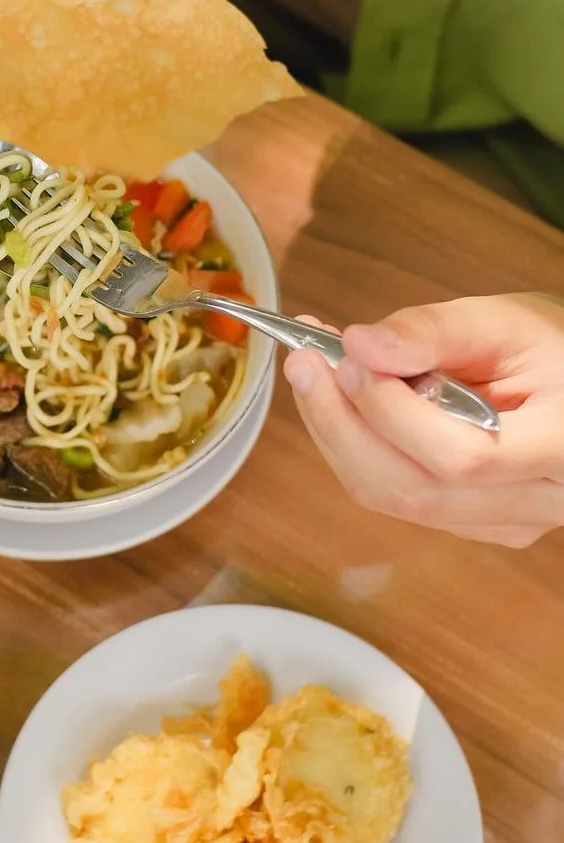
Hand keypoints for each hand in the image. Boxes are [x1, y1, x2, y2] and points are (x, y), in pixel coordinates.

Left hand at [283, 293, 563, 546]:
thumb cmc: (553, 348)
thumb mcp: (505, 321)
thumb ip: (434, 331)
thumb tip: (360, 345)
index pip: (462, 457)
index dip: (391, 412)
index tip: (346, 357)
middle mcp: (539, 502)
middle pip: (415, 490)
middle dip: (341, 424)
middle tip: (304, 363)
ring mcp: (505, 522)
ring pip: (394, 498)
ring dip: (337, 434)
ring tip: (313, 373)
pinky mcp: (472, 521)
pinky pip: (394, 495)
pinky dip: (353, 447)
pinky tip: (340, 402)